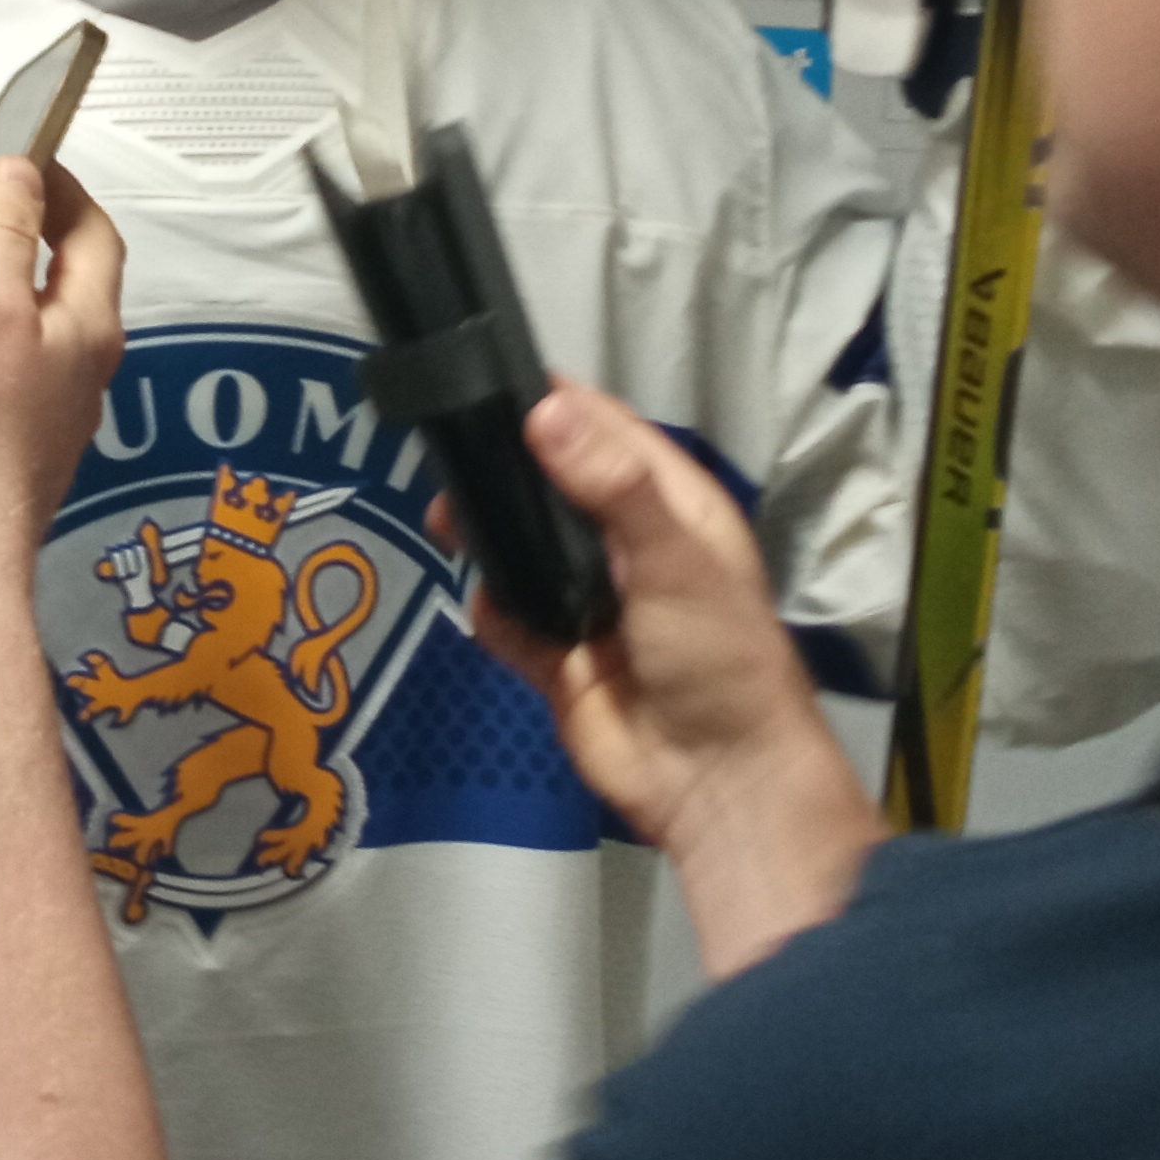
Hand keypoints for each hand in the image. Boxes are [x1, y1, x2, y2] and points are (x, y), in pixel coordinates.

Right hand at [0, 154, 124, 551]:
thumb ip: (1, 228)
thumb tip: (19, 173)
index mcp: (85, 326)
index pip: (93, 234)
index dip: (58, 190)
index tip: (16, 165)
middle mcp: (75, 372)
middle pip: (48, 282)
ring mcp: (40, 416)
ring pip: (10, 331)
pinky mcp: (0, 452)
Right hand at [455, 383, 884, 980]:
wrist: (715, 781)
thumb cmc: (717, 655)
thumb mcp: (677, 557)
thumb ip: (612, 485)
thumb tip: (544, 410)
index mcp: (669, 507)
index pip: (604, 431)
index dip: (553, 403)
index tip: (484, 379)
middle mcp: (625, 545)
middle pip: (550, 486)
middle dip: (503, 470)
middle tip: (446, 457)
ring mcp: (587, 602)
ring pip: (520, 549)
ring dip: (486, 536)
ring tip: (442, 521)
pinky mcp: (556, 658)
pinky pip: (508, 621)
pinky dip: (491, 611)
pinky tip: (482, 603)